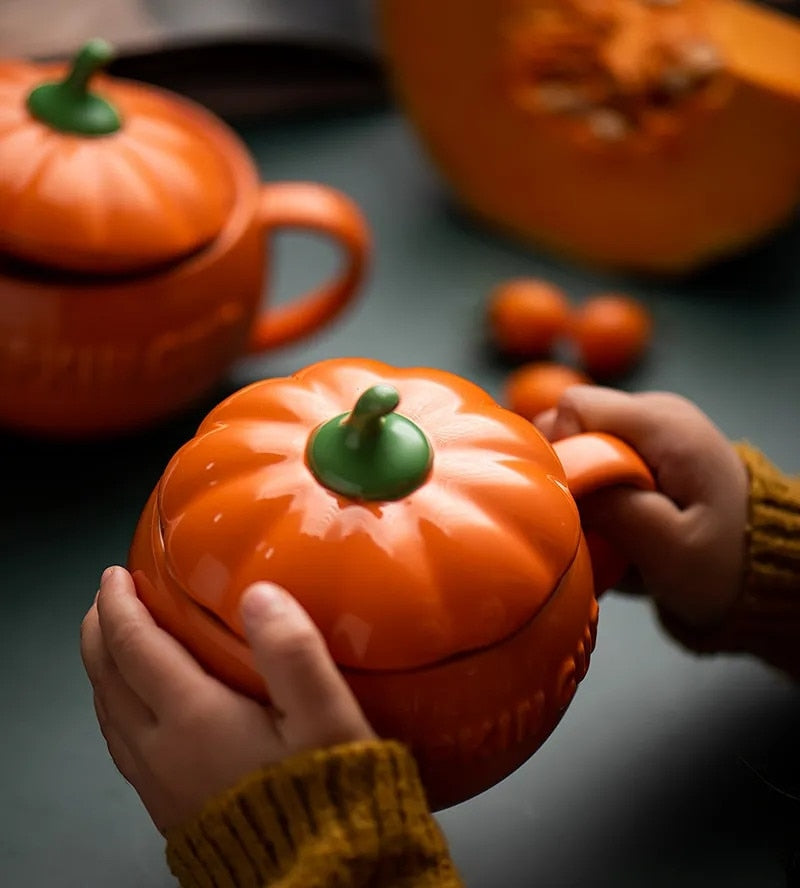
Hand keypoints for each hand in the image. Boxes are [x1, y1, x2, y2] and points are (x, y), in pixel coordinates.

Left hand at [80, 567, 374, 832]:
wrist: (321, 880)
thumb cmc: (328, 796)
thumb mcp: (325, 717)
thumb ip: (293, 651)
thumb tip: (260, 595)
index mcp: (194, 718)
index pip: (135, 646)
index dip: (120, 605)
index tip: (118, 575)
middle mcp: (162, 751)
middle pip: (108, 679)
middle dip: (100, 632)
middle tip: (106, 599)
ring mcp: (160, 785)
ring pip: (109, 716)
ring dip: (103, 672)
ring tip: (114, 646)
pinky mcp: (171, 811)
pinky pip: (123, 747)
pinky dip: (117, 711)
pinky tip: (139, 711)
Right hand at [534, 386, 748, 630]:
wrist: (763, 573)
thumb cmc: (723, 564)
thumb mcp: (667, 547)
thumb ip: (610, 507)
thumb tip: (558, 482)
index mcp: (663, 424)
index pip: (572, 407)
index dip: (559, 450)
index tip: (573, 498)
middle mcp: (654, 413)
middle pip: (571, 423)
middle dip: (568, 472)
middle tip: (592, 520)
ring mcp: (650, 429)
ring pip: (579, 444)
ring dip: (581, 486)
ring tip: (609, 525)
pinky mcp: (645, 449)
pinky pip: (596, 459)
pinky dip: (594, 491)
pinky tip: (618, 522)